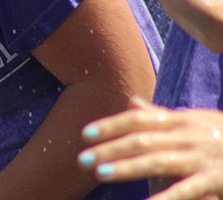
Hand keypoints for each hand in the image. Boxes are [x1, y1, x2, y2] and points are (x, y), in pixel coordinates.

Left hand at [79, 97, 222, 199]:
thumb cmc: (222, 135)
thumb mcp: (193, 120)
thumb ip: (161, 114)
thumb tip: (131, 100)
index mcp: (180, 120)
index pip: (138, 119)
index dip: (110, 125)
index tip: (85, 134)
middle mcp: (188, 135)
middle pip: (141, 140)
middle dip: (110, 149)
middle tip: (82, 160)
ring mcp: (201, 157)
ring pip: (158, 161)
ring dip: (127, 167)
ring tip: (101, 173)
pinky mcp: (215, 179)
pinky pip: (186, 190)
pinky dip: (165, 198)